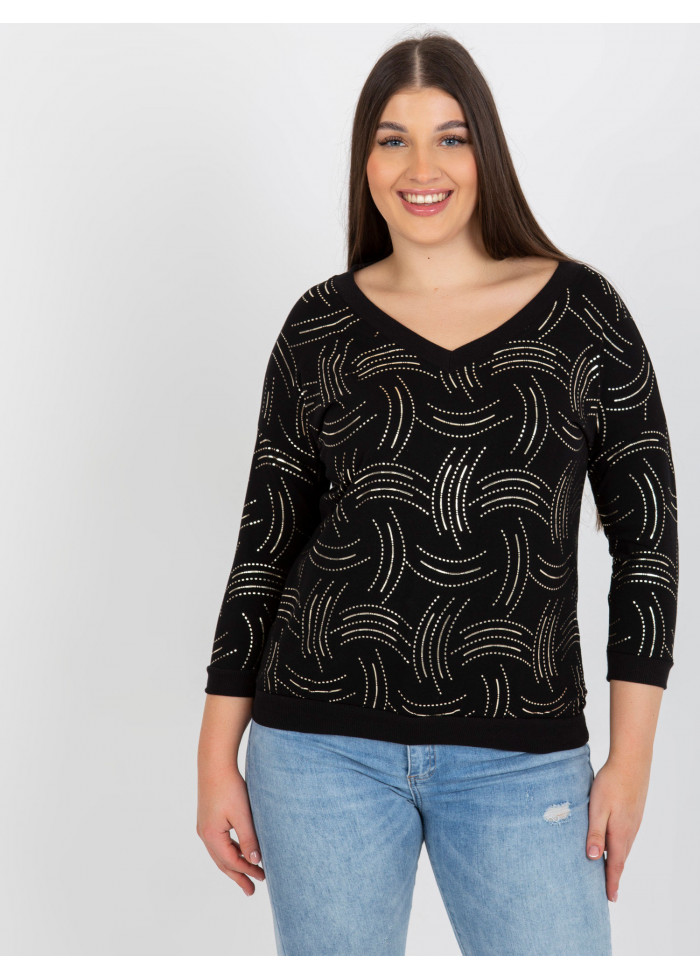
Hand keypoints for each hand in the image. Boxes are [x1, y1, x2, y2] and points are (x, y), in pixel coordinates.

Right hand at [197, 764, 265, 896]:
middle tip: (251, 891)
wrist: (215, 764)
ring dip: (235, 864)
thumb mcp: (242, 815)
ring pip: (221, 853)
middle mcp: (204, 834)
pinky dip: (231, 851)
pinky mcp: (208, 819)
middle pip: (223, 862)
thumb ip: (249, 840)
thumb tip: (256, 862)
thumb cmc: (230, 787)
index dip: (247, 871)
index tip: (263, 877)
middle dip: (238, 876)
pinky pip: (220, 842)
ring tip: (248, 875)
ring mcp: (204, 827)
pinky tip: (241, 852)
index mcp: (211, 836)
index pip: (231, 862)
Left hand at [585, 754, 650, 902]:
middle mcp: (629, 831)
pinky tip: (614, 844)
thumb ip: (595, 833)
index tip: (610, 899)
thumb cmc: (611, 783)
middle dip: (614, 875)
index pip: (615, 864)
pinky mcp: (633, 813)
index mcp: (619, 833)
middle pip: (621, 859)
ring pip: (624, 847)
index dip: (611, 882)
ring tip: (610, 872)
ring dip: (617, 861)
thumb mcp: (597, 808)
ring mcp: (633, 822)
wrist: (631, 762)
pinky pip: (626, 836)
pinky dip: (620, 847)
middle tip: (609, 892)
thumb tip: (594, 859)